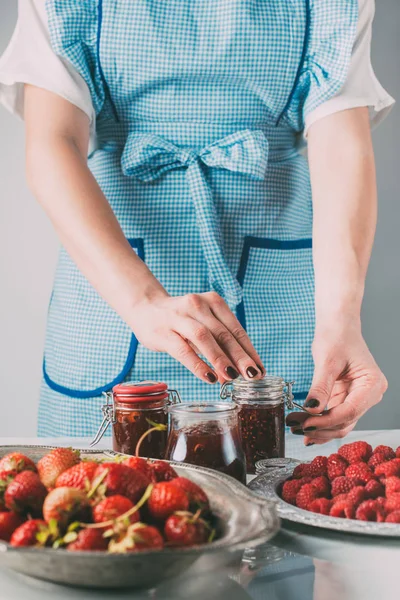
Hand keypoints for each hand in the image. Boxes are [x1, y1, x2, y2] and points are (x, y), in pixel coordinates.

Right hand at [130, 290, 263, 383]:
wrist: (145, 307)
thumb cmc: (180, 320)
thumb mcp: (201, 327)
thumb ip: (217, 347)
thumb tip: (231, 376)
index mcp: (213, 301)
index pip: (236, 329)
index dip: (249, 350)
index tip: (260, 369)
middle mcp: (198, 305)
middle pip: (223, 333)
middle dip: (240, 356)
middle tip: (252, 375)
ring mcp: (179, 317)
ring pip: (204, 338)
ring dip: (220, 359)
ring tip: (232, 377)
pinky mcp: (163, 331)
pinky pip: (183, 349)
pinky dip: (198, 364)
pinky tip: (209, 378)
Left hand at [286, 323, 387, 443]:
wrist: (337, 327)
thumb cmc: (337, 336)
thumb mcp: (327, 361)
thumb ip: (320, 387)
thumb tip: (312, 410)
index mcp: (372, 383)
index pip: (349, 411)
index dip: (326, 421)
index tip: (305, 424)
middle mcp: (370, 394)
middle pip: (345, 421)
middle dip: (320, 427)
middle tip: (295, 427)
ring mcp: (359, 398)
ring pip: (340, 423)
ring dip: (318, 428)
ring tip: (295, 427)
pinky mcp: (347, 398)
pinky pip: (335, 416)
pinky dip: (320, 423)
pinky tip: (305, 428)